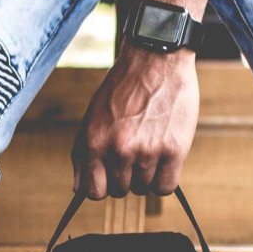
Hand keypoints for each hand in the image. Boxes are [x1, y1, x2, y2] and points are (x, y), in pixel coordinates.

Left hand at [73, 48, 200, 197]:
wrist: (156, 60)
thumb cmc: (122, 90)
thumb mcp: (92, 118)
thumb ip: (83, 155)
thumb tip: (78, 189)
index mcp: (94, 142)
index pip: (93, 192)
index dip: (102, 186)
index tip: (109, 177)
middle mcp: (119, 150)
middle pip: (120, 191)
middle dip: (125, 177)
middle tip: (133, 152)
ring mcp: (147, 151)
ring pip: (144, 189)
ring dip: (147, 174)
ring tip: (149, 146)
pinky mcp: (174, 150)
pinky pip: (166, 186)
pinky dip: (165, 178)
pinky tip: (163, 159)